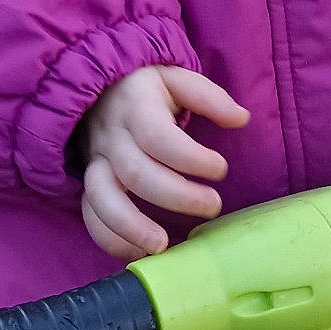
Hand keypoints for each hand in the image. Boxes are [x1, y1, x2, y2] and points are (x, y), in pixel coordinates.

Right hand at [79, 64, 249, 260]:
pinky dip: (110, 239)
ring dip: (131, 226)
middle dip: (176, 196)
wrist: (96, 87)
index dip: (191, 158)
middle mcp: (111, 135)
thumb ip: (209, 97)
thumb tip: (241, 118)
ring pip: (103, 197)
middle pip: (135, 173)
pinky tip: (140, 252)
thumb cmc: (145, 86)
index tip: (220, 168)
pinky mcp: (88, 182)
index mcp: (135, 105)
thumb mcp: (176, 77)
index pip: (157, 135)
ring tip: (163, 246)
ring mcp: (95, 160)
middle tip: (213, 207)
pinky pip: (91, 214)